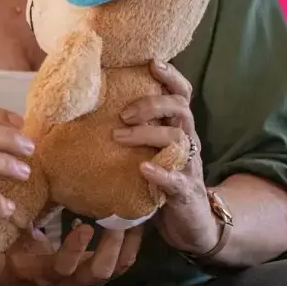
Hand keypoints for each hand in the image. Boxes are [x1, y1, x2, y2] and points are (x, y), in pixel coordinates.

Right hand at [4, 220, 142, 285]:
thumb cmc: (18, 259)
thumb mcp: (16, 242)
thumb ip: (24, 222)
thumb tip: (29, 188)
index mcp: (45, 273)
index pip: (62, 266)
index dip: (74, 249)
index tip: (84, 226)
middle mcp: (70, 283)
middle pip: (99, 271)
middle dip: (112, 244)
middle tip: (121, 218)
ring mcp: (88, 283)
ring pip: (115, 269)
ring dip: (127, 244)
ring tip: (135, 217)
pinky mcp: (100, 279)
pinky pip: (121, 266)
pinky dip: (131, 246)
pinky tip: (136, 225)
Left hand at [113, 60, 219, 255]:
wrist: (192, 224)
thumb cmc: (163, 181)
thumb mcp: (151, 150)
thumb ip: (137, 129)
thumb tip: (94, 108)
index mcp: (178, 128)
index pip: (182, 94)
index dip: (171, 76)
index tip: (151, 62)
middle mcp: (187, 141)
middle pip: (180, 109)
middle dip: (151, 104)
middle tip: (122, 113)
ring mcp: (189, 166)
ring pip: (177, 138)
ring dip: (147, 133)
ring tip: (119, 135)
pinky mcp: (185, 192)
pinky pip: (175, 179)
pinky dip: (159, 173)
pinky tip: (143, 169)